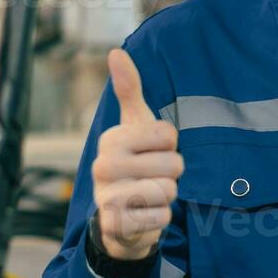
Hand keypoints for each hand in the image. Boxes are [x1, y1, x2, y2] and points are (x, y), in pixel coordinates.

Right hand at [90, 48, 182, 260]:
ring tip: (147, 196)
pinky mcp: (117, 225)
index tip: (152, 151)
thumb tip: (115, 52)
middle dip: (172, 173)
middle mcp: (104, 166)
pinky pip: (163, 216)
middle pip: (174, 165)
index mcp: (111, 138)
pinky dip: (160, 218)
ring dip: (166, 196)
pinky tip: (143, 215)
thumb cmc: (132, 163)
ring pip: (169, 191)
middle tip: (152, 177)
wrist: (117, 217)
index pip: (169, 135)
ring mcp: (107, 197)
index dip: (169, 146)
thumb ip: (129, 90)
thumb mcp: (133, 126)